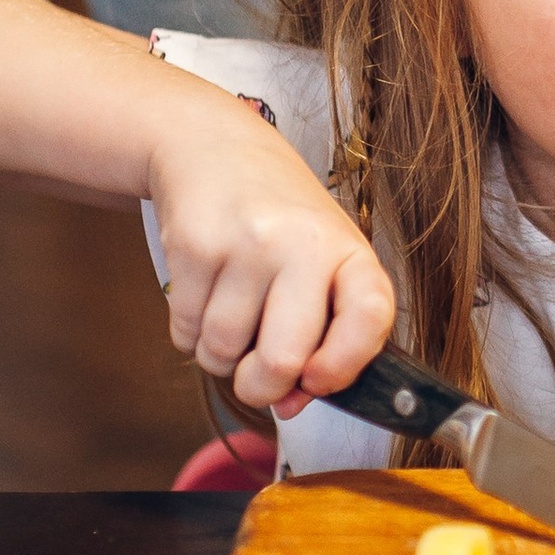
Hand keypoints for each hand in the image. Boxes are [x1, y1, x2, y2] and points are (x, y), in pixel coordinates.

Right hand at [147, 113, 394, 416]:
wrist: (215, 148)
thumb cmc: (281, 222)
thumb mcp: (323, 265)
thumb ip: (322, 337)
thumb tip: (288, 406)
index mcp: (349, 253)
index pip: (368, 318)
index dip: (344, 366)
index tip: (317, 382)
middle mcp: (302, 245)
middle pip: (281, 360)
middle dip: (262, 387)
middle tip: (257, 375)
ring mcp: (246, 245)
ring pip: (222, 354)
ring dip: (220, 357)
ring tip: (231, 316)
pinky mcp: (193, 247)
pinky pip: (186, 333)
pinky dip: (191, 334)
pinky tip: (205, 296)